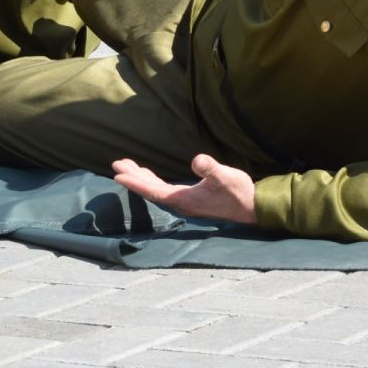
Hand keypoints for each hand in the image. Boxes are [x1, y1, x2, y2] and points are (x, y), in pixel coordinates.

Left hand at [112, 153, 257, 224]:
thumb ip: (210, 168)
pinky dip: (153, 181)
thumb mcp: (226, 176)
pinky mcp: (191, 199)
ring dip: (141, 178)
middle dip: (133, 176)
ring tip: (128, 167)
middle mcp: (180, 202)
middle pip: (150, 189)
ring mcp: (185, 202)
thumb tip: (197, 160)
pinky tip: (150, 176)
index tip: (118, 174)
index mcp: (183, 199)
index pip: (152, 190)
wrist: (251, 207)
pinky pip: (164, 190)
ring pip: (156, 189)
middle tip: (117, 164)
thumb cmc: (238, 191)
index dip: (135, 182)